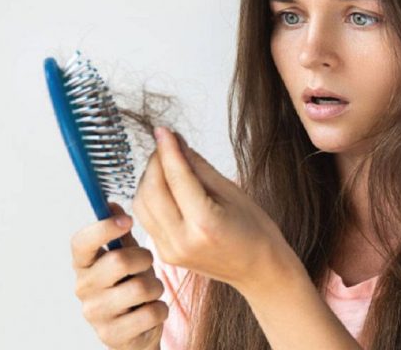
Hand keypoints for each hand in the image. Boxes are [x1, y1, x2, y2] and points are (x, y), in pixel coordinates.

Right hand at [70, 202, 167, 349]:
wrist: (135, 331)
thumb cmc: (129, 286)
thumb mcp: (126, 257)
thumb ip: (120, 234)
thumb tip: (111, 205)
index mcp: (83, 264)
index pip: (82, 242)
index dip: (103, 228)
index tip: (128, 220)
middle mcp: (83, 288)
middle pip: (118, 261)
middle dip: (144, 259)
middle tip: (147, 264)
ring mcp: (95, 313)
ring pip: (140, 287)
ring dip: (155, 286)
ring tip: (150, 290)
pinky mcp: (111, 335)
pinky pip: (151, 313)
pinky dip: (160, 309)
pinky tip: (151, 311)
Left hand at [129, 127, 294, 293]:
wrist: (259, 270)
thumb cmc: (255, 231)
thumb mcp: (232, 192)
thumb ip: (199, 167)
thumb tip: (176, 143)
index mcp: (204, 224)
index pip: (176, 178)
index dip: (167, 150)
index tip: (163, 130)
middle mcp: (181, 240)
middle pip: (151, 190)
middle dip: (155, 162)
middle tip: (167, 145)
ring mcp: (169, 250)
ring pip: (141, 204)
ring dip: (148, 178)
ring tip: (167, 165)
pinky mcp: (164, 254)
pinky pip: (146, 217)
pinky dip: (149, 196)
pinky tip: (165, 187)